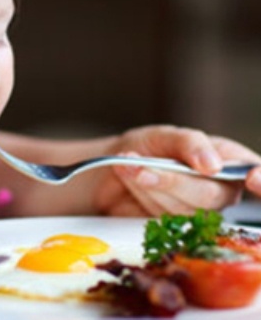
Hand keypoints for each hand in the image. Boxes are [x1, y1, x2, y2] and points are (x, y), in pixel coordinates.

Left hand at [92, 125, 259, 216]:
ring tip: (129, 166)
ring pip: (181, 208)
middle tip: (142, 167)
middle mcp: (221, 189)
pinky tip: (131, 180)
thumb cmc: (148, 147)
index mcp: (229, 160)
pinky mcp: (176, 227)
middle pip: (210, 195)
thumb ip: (190, 144)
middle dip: (172, 181)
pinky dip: (142, 196)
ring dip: (149, 186)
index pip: (255, 172)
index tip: (252, 178)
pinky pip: (162, 218)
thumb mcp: (166, 135)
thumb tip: (214, 165)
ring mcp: (199, 211)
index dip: (260, 179)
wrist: (115, 166)